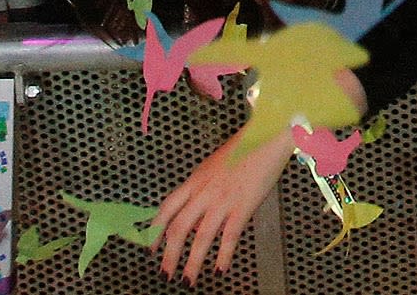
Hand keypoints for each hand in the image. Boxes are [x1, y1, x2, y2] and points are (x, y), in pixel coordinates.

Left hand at [154, 125, 299, 281]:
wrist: (266, 137)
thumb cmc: (243, 149)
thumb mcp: (213, 166)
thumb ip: (201, 188)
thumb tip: (194, 211)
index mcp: (195, 180)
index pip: (167, 209)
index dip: (155, 230)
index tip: (150, 248)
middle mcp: (204, 192)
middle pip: (179, 227)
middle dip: (169, 254)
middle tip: (165, 273)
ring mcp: (223, 200)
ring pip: (201, 237)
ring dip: (192, 262)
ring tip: (188, 279)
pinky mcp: (243, 206)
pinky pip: (229, 236)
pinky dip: (224, 255)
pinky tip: (220, 269)